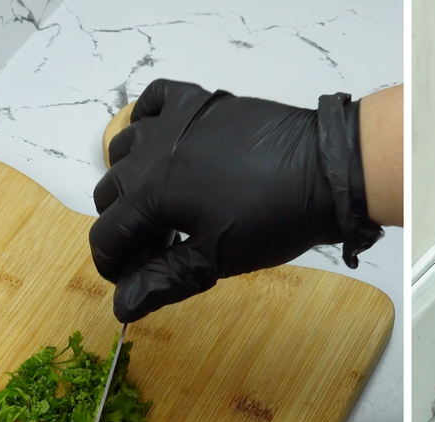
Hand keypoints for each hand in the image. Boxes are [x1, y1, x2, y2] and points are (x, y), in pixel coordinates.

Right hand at [90, 79, 382, 321]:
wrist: (327, 170)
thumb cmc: (275, 217)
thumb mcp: (217, 259)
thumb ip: (164, 280)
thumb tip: (122, 307)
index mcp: (153, 192)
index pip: (107, 234)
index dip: (113, 264)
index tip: (133, 280)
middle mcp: (153, 151)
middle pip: (110, 193)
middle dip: (125, 227)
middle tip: (160, 250)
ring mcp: (175, 122)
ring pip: (124, 149)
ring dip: (131, 180)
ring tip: (165, 207)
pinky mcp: (199, 103)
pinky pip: (153, 102)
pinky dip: (146, 121)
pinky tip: (160, 144)